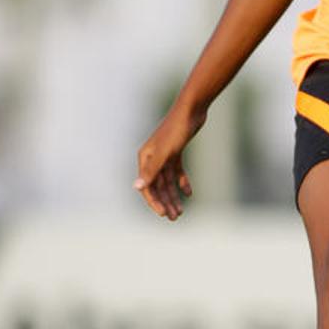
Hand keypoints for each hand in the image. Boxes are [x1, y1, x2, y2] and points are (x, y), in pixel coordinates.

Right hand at [134, 103, 205, 219]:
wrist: (192, 110)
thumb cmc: (176, 130)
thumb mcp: (165, 153)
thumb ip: (151, 171)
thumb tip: (136, 187)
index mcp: (145, 158)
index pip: (146, 186)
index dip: (154, 202)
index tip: (164, 214)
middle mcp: (152, 157)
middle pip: (157, 185)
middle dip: (165, 202)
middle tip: (175, 217)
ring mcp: (164, 155)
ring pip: (167, 181)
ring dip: (173, 195)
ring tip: (181, 211)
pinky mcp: (176, 151)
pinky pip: (177, 171)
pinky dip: (182, 182)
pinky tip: (189, 193)